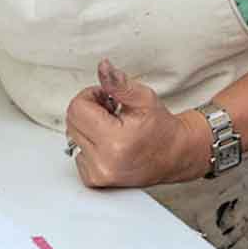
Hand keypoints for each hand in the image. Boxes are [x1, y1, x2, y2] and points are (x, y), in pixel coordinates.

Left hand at [65, 59, 210, 187]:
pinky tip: (107, 142)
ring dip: (87, 127)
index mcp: (115, 142)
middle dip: (88, 110)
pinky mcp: (96, 180)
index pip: (77, 108)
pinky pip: (77, 152)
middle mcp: (104, 162)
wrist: (176, 155)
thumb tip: (103, 68)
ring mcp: (99, 174)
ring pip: (72, 136)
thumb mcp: (143, 98)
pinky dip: (87, 144)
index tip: (107, 99)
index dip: (91, 96)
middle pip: (72, 121)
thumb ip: (118, 83)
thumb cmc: (162, 129)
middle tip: (111, 112)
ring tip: (111, 127)